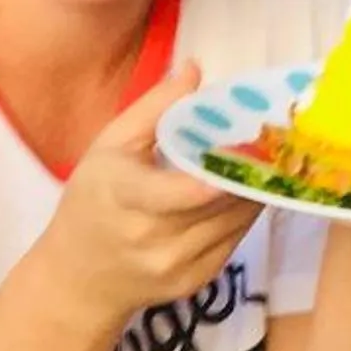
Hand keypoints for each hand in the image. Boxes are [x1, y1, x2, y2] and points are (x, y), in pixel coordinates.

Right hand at [35, 62, 257, 338]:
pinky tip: (244, 192)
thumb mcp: (109, 146)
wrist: (78, 279)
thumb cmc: (90, 201)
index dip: (224, 173)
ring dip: (254, 191)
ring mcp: (176, 265)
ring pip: (237, 222)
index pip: (184, 191)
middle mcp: (153, 237)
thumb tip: (195, 69)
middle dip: (250, 170)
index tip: (252, 143)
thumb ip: (153, 107)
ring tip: (265, 161)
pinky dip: (243, 214)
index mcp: (125, 197)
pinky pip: (234, 241)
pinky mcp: (195, 281)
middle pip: (222, 202)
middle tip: (272, 139)